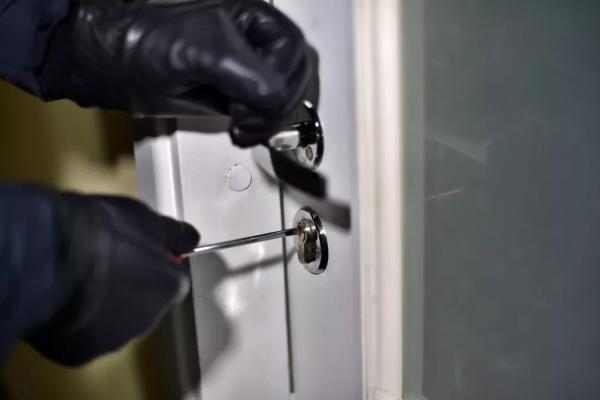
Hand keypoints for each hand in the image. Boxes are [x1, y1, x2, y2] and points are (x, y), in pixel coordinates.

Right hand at [26, 193, 198, 365]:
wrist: (50, 258)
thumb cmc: (103, 232)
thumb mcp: (146, 218)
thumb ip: (172, 234)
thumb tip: (190, 239)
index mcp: (169, 286)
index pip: (169, 281)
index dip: (149, 267)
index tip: (130, 254)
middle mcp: (150, 319)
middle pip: (143, 305)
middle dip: (126, 289)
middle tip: (101, 267)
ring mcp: (115, 340)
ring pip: (113, 324)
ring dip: (101, 309)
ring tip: (74, 283)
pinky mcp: (81, 354)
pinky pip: (81, 338)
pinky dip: (74, 325)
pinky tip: (59, 304)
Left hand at [41, 0, 318, 146]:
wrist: (109, 63)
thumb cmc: (143, 41)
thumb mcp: (203, 52)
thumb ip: (248, 74)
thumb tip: (277, 99)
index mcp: (252, 19)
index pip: (293, 53)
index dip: (279, 81)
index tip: (250, 103)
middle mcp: (253, 42)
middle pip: (296, 74)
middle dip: (279, 103)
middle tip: (249, 118)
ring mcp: (244, 70)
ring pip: (285, 94)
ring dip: (272, 119)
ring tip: (245, 128)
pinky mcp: (232, 93)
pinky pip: (264, 110)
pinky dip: (260, 126)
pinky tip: (242, 131)